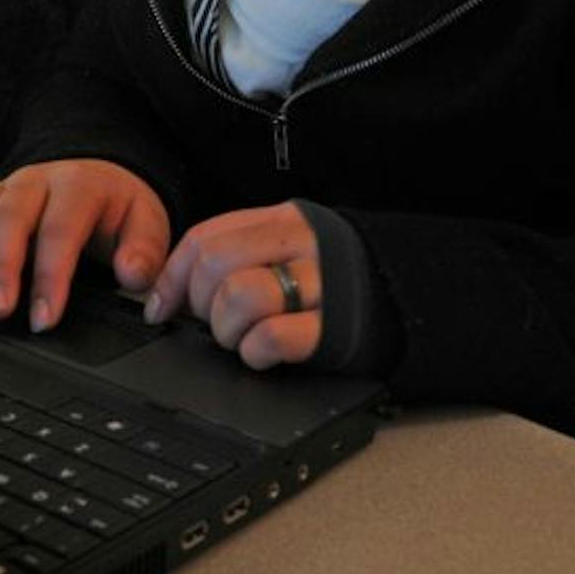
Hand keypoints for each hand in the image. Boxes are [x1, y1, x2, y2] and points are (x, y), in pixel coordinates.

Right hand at [0, 159, 170, 332]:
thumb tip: (132, 274)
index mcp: (79, 185)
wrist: (101, 179)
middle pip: (9, 218)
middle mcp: (35, 182)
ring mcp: (2, 189)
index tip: (47, 316)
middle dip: (0, 267)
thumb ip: (146, 251)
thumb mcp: (148, 224)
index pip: (61, 229)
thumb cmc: (118, 210)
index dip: (52, 275)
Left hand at [146, 204, 324, 369]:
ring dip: (227, 329)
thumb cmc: (335, 282)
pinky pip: (271, 336)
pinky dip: (255, 351)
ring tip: (244, 337)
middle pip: (214, 264)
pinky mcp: (334, 327)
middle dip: (201, 305)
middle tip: (219, 323)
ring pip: (238, 295)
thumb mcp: (287, 252)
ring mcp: (321, 283)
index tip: (159, 307)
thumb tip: (167, 293)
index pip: (204, 238)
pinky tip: (264, 353)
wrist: (414, 299)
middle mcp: (301, 244)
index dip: (171, 278)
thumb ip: (236, 256)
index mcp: (283, 221)